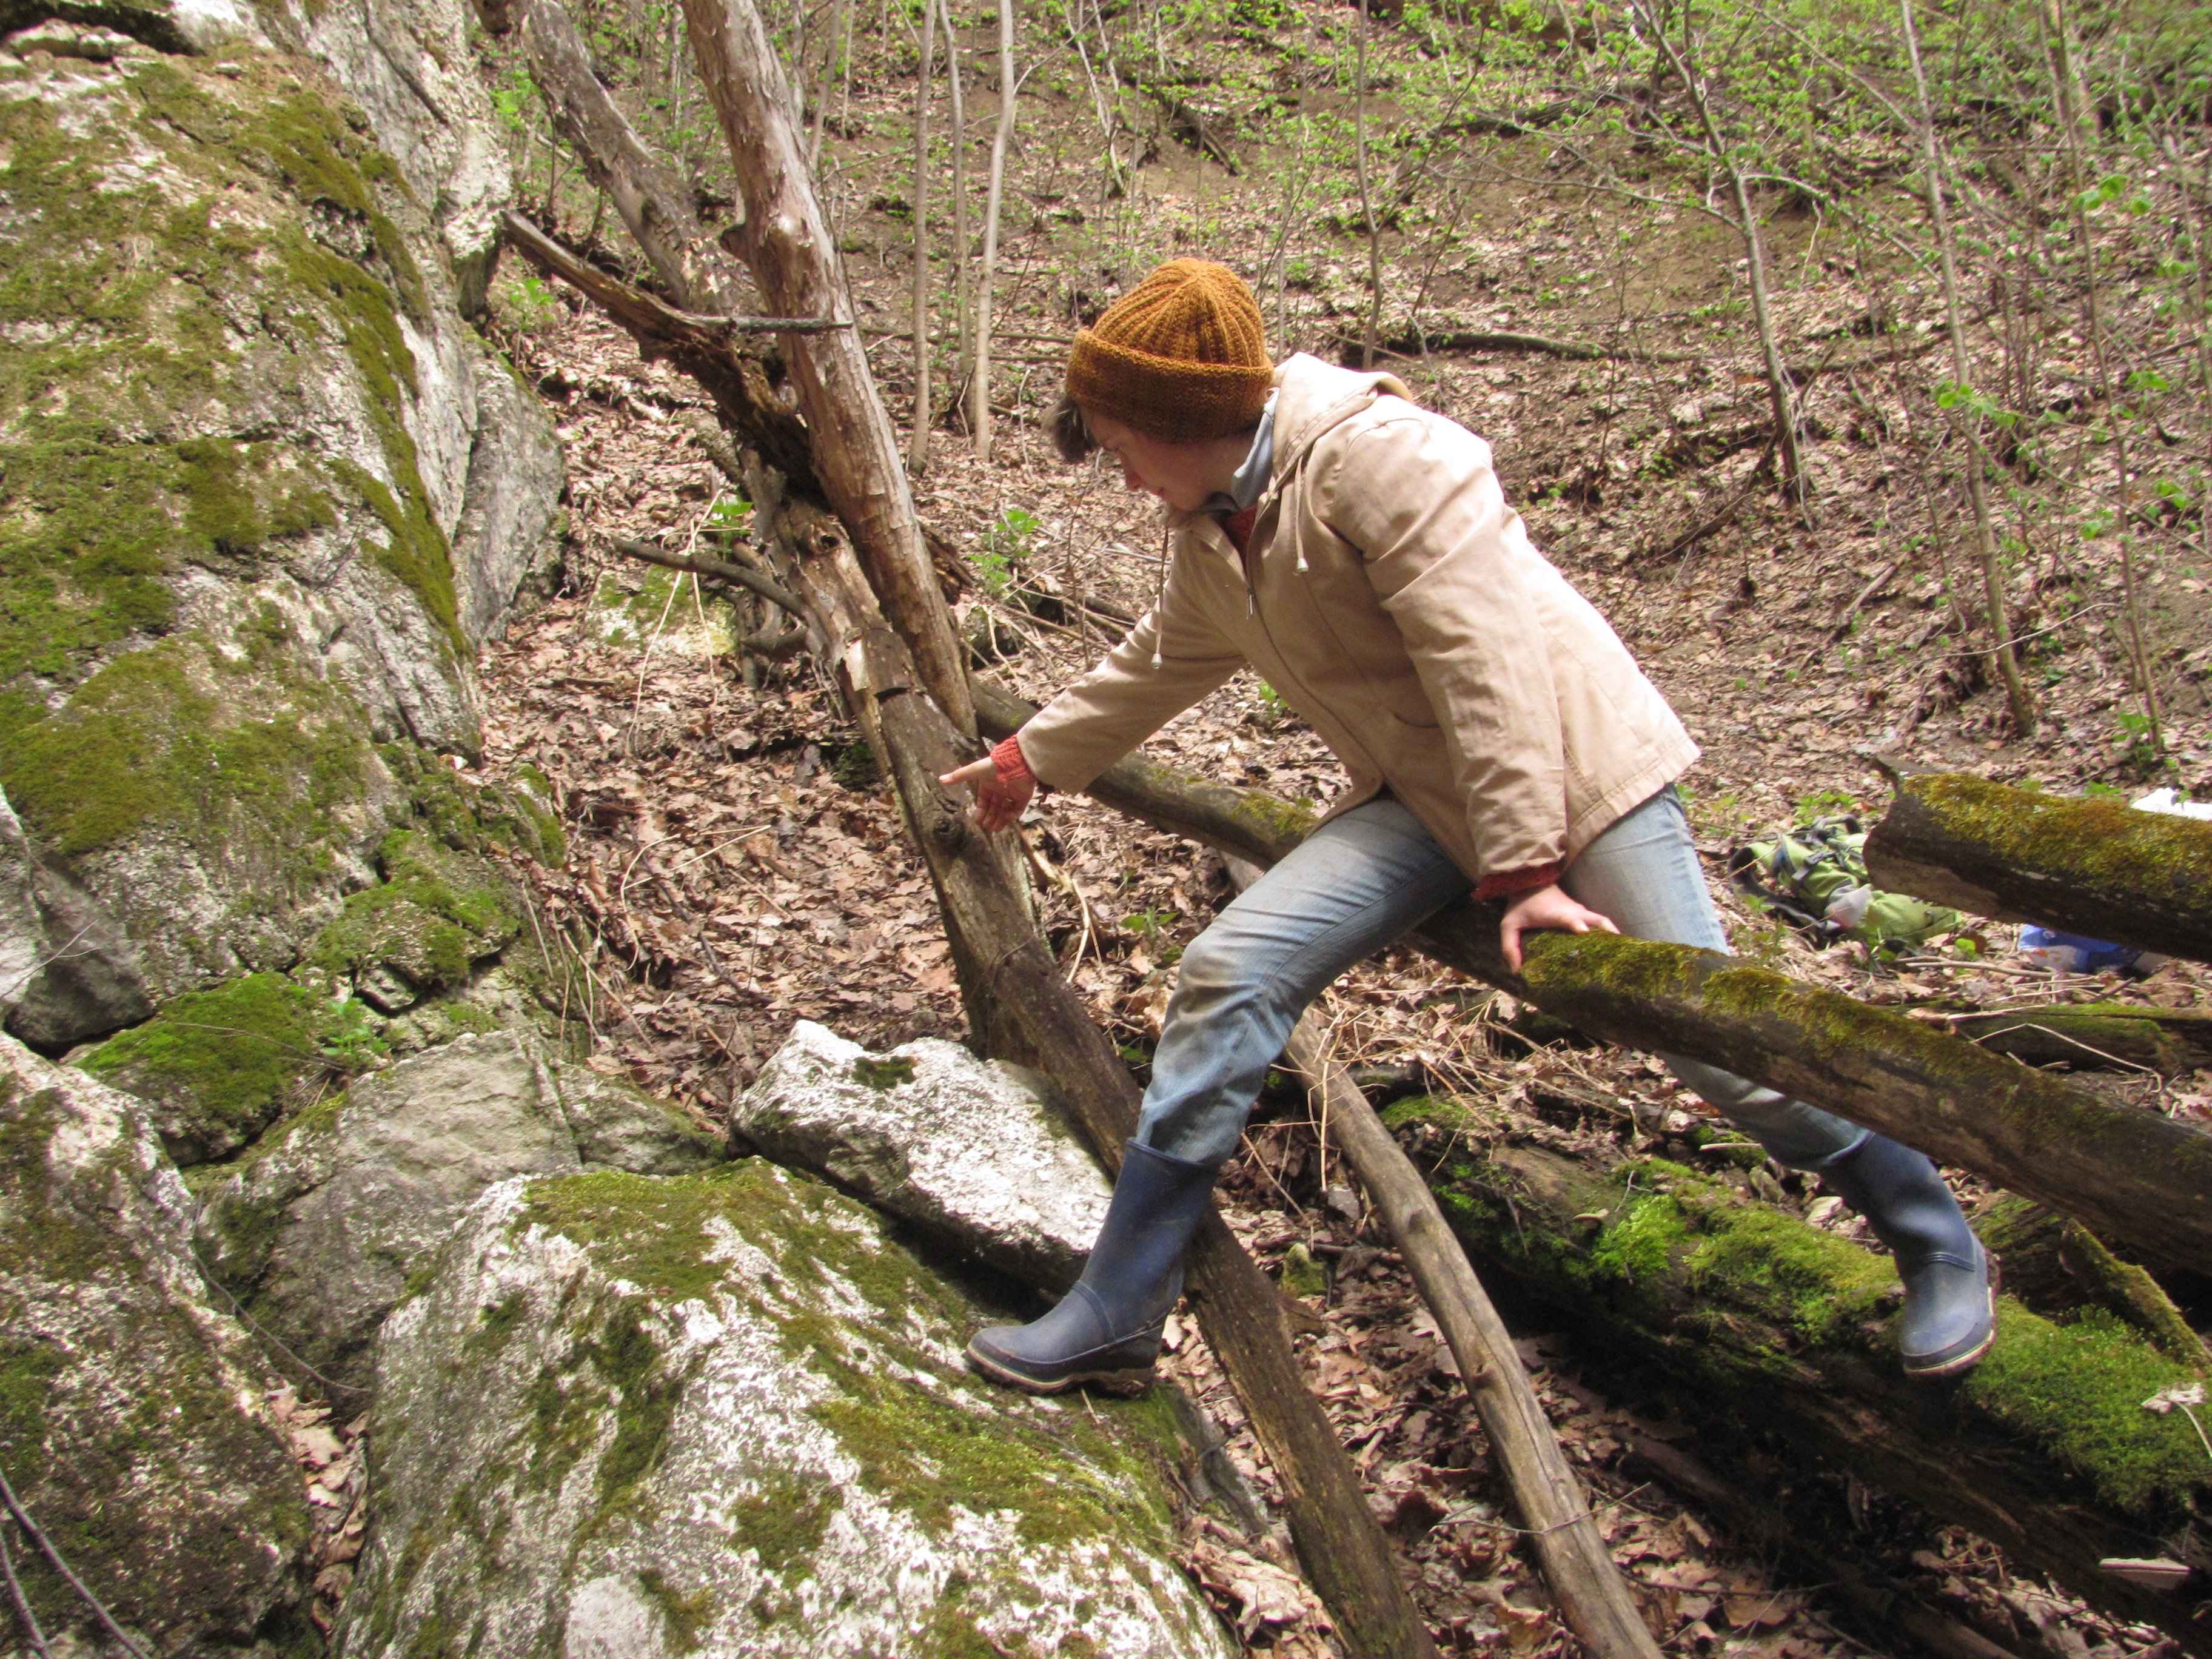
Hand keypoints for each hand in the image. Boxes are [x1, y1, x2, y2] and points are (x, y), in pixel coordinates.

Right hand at [937, 754, 1033, 831]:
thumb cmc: (993, 766)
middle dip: (990, 818)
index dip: (980, 811)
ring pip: (1004, 811)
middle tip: (986, 826)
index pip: (983, 802)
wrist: (1016, 763)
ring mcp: (1012, 794)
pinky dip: (1012, 815)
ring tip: (995, 829)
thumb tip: (940, 779)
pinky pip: (1017, 809)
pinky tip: (1006, 817)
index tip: (977, 820)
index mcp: (988, 785)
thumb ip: (958, 776)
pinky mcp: (1023, 797)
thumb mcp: (974, 771)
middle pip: (993, 808)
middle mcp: (1000, 790)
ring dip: (999, 820)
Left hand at [1498, 883, 1618, 974]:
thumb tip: (1518, 971)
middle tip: (1618, 955)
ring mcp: (1580, 911)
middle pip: (1597, 921)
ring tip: (1622, 955)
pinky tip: (1612, 949)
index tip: (1585, 932)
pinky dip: (1607, 933)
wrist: (1531, 881)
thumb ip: (1510, 947)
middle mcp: (1573, 912)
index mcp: (1554, 914)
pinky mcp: (1582, 913)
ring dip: (1612, 935)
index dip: (1576, 924)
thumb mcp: (1509, 925)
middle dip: (1608, 935)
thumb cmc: (1521, 905)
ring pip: (1602, 922)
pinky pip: (1599, 923)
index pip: (1568, 918)